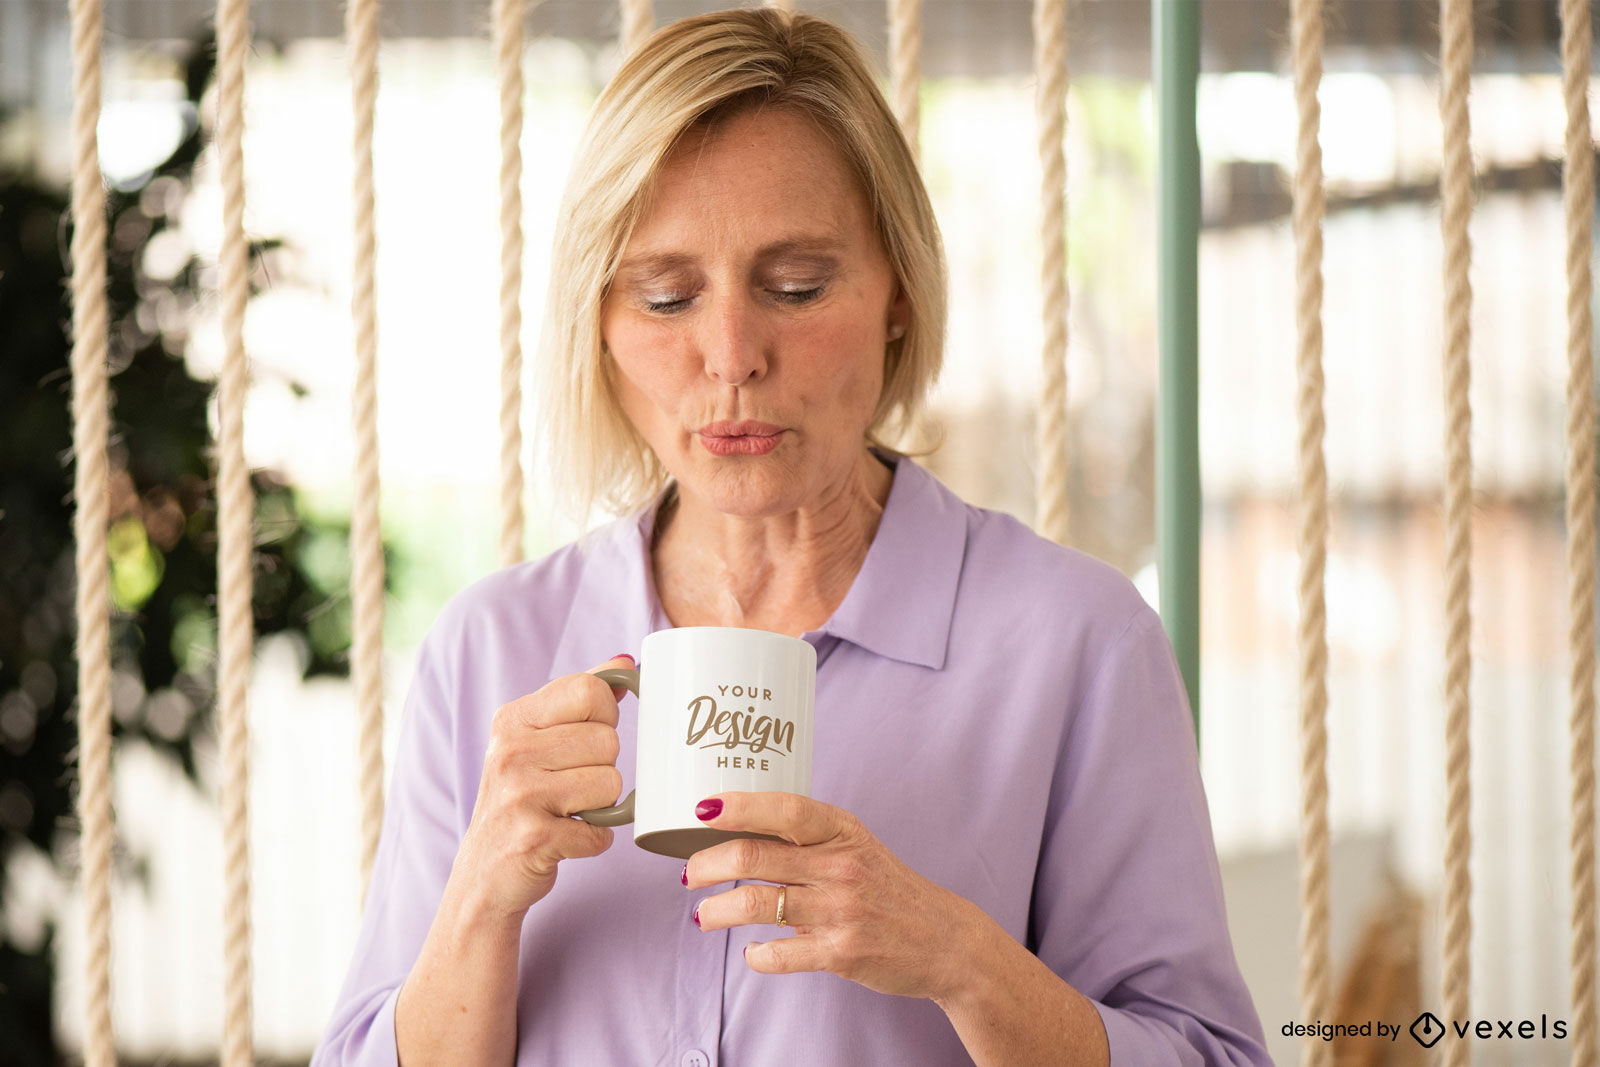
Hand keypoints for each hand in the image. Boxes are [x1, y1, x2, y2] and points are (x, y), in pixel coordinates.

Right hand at [450, 655, 634, 920]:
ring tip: (566, 813)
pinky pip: (603, 830)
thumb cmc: (521, 801)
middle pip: (609, 740)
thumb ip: (579, 697)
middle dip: (601, 768)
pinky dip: (593, 840)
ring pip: (612, 783)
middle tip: (568, 787)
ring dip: (601, 807)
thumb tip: (624, 662)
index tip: (583, 740)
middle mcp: (510, 751)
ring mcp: (519, 794)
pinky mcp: (534, 837)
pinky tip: (564, 840)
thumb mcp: (537, 740)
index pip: (591, 691)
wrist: (483, 877)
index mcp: (513, 719)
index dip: (603, 717)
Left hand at [685, 791, 986, 1001]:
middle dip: (707, 865)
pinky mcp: (841, 953)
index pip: (784, 809)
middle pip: (753, 856)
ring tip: (703, 916)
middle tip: (690, 874)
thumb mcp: (856, 845)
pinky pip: (779, 954)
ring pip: (756, 904)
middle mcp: (840, 866)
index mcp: (841, 831)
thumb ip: (807, 839)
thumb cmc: (888, 887)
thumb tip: (739, 831)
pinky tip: (751, 950)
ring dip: (716, 912)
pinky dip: (755, 954)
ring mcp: (840, 911)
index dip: (739, 805)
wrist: (944, 939)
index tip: (703, 807)